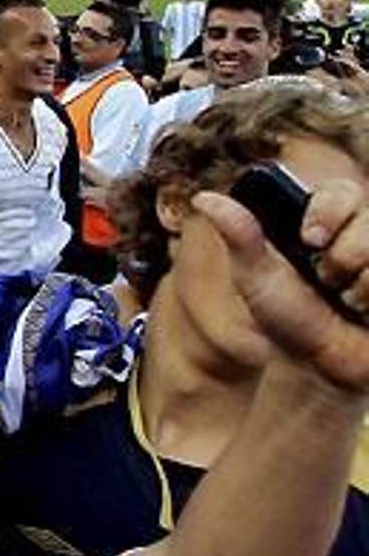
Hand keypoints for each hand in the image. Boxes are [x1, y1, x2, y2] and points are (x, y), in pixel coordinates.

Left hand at [194, 177, 368, 392]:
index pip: (342, 192)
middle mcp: (361, 235)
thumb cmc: (289, 317)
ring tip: (344, 299)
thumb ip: (238, 235)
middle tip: (325, 278)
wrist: (325, 363)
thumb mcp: (257, 276)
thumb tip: (202, 198)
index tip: (310, 238)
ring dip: (358, 284)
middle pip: (367, 217)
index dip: (328, 210)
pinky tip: (363, 311)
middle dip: (342, 254)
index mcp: (327, 223)